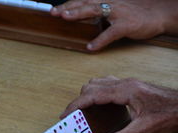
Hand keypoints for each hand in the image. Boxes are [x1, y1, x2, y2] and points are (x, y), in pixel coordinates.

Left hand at [50, 0, 177, 50]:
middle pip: (85, 2)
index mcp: (106, 1)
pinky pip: (111, 33)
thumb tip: (82, 19)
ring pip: (95, 10)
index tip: (54, 9)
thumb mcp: (115, 10)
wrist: (160, 14)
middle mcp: (110, 3)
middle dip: (68, 7)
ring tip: (65, 17)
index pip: (84, 0)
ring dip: (79, 13)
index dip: (68, 4)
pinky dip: (100, 40)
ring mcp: (118, 13)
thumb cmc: (136, 13)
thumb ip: (99, 14)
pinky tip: (90, 47)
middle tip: (53, 12)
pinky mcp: (127, 25)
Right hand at [60, 76, 177, 132]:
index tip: (65, 114)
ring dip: (88, 95)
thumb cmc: (172, 113)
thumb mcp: (145, 129)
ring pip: (99, 83)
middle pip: (92, 86)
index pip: (92, 95)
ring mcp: (129, 84)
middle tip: (73, 116)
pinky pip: (108, 85)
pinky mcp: (133, 87)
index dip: (75, 105)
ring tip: (84, 111)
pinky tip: (102, 106)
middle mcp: (125, 84)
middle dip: (79, 100)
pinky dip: (98, 94)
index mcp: (125, 91)